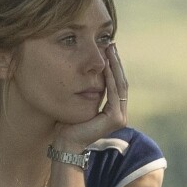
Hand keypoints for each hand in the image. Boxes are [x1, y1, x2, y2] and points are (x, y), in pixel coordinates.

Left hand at [51, 47, 127, 161]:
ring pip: (119, 85)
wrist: (65, 142)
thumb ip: (86, 90)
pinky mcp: (115, 119)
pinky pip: (114, 93)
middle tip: (112, 44)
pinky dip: (110, 78)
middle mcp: (120, 114)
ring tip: (110, 50)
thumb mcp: (79, 102)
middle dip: (116, 62)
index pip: (116, 83)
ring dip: (115, 66)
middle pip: (121, 82)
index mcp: (113, 111)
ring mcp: (120, 117)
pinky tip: (106, 65)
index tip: (108, 49)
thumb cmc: (67, 124)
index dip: (114, 66)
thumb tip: (85, 71)